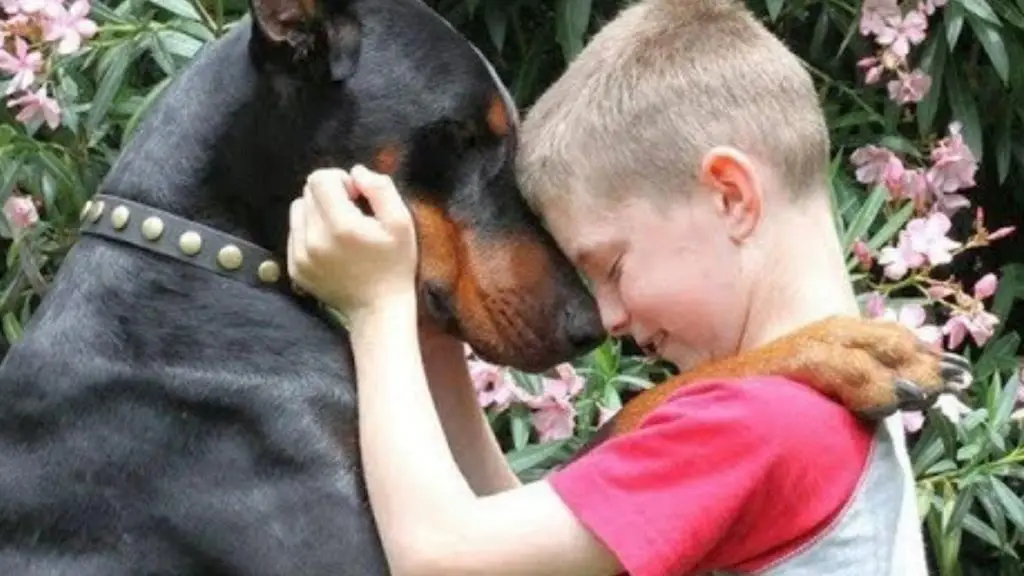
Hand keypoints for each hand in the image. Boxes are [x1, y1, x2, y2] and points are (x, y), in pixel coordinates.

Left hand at [287, 165, 417, 320]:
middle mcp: (313, 240)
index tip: (356, 197)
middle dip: (330, 195)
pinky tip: (331, 246)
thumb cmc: (395, 264)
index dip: (340, 180)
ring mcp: (300, 256)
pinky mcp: (295, 268)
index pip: (320, 179)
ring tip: (339, 229)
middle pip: (308, 192)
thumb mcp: (402, 222)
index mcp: (340, 226)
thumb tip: (356, 172)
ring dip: (317, 211)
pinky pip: (294, 233)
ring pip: (297, 210)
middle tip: (352, 213)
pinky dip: (310, 232)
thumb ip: (381, 188)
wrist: (378, 309)